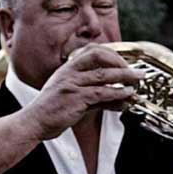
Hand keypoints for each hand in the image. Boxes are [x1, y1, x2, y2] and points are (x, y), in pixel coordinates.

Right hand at [21, 43, 143, 140]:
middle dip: (120, 61)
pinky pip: (101, 92)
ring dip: (124, 77)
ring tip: (138, 81)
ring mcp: (72, 84)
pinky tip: (127, 96)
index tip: (123, 63)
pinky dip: (117, 93)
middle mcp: (69, 72)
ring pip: (104, 75)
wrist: (34, 122)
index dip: (111, 54)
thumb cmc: (51, 111)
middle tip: (134, 71)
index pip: (92, 50)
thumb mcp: (72, 97)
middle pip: (99, 56)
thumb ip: (95, 95)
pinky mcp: (75, 98)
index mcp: (67, 69)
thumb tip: (119, 98)